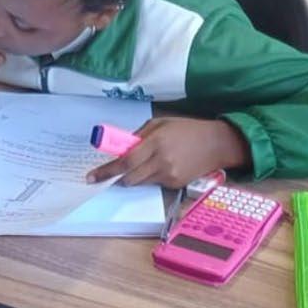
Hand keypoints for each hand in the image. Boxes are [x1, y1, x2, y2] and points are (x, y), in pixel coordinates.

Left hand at [86, 117, 249, 187]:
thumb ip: (139, 136)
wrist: (216, 144)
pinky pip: (154, 184)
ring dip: (135, 176)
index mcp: (156, 142)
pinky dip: (151, 177)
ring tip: (146, 162)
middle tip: (112, 172)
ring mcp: (169, 175)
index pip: (125, 162)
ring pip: (140, 182)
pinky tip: (163, 166)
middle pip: (129, 178)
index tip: (91, 177)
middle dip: (118, 177)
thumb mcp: (160, 123)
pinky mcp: (176, 185)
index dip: (106, 171)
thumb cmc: (187, 129)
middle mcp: (161, 162)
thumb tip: (122, 148)